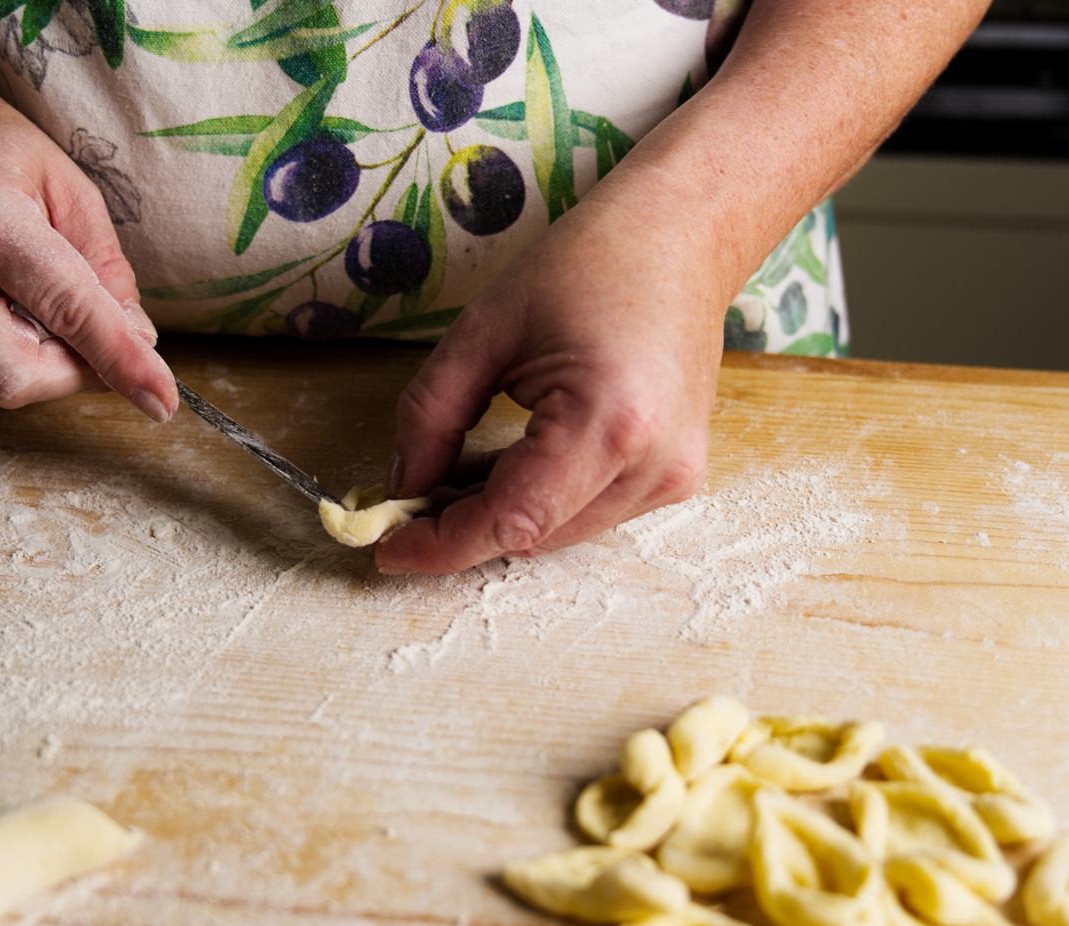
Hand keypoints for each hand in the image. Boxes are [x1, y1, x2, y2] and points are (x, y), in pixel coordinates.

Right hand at [0, 68, 175, 417]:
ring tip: (50, 298)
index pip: (66, 310)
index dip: (120, 360)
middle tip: (106, 339)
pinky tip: (17, 298)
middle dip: (79, 374)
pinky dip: (23, 346)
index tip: (162, 397)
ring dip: (53, 360)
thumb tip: (138, 340)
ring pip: (3, 379)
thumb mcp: (68, 185)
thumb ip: (105, 269)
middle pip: (19, 376)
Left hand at [374, 184, 724, 574]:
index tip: (387, 547)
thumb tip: (404, 488)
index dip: (441, 545)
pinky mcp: (676, 476)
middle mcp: (653, 465)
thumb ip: (430, 417)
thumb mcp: (483, 330)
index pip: (510, 521)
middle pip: (532, 537)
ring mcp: (673, 477)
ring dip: (500, 514)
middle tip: (407, 494)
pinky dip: (540, 500)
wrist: (681, 235)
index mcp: (609, 424)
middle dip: (462, 526)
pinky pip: (588, 513)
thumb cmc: (590, 263)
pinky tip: (512, 459)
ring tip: (458, 467)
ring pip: (558, 534)